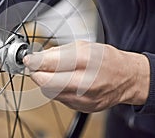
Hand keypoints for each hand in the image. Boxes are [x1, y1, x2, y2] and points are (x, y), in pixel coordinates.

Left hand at [23, 41, 149, 112]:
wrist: (126, 78)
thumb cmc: (107, 60)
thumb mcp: (84, 46)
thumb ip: (59, 52)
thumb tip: (38, 57)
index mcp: (86, 61)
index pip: (52, 63)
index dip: (35, 61)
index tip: (28, 59)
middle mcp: (85, 82)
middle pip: (47, 82)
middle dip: (36, 74)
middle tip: (33, 66)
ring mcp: (83, 99)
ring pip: (50, 92)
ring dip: (45, 81)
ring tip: (50, 72)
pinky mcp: (81, 108)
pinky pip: (59, 98)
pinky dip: (55, 89)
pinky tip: (62, 81)